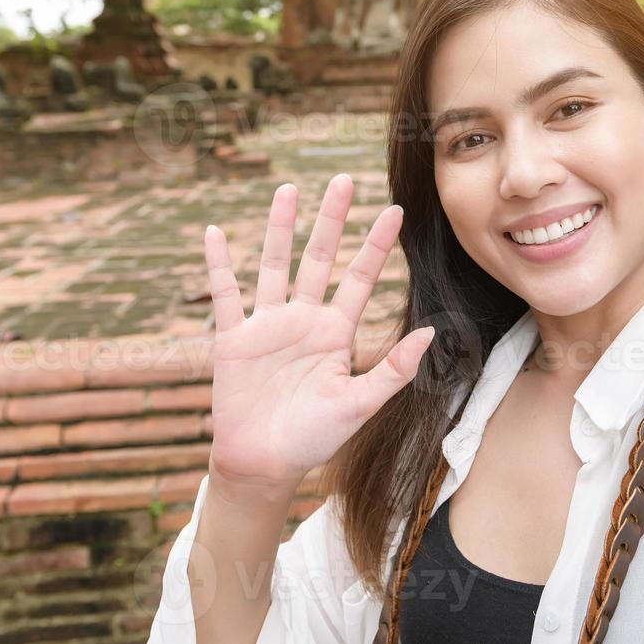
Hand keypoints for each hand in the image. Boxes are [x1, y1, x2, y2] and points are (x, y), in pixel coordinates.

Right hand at [201, 173, 434, 499]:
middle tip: (344, 179)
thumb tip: (429, 333)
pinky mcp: (234, 338)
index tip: (395, 211)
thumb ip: (393, 369)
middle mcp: (303, 319)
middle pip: (318, 257)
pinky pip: (226, 295)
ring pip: (274, 264)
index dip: (376, 245)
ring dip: (280, 228)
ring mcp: (267, 325)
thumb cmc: (314, 437)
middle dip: (331, 219)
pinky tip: (214, 233)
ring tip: (287, 188)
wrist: (265, 464)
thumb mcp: (360, 403)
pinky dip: (218, 265)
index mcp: (335, 332)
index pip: (360, 278)